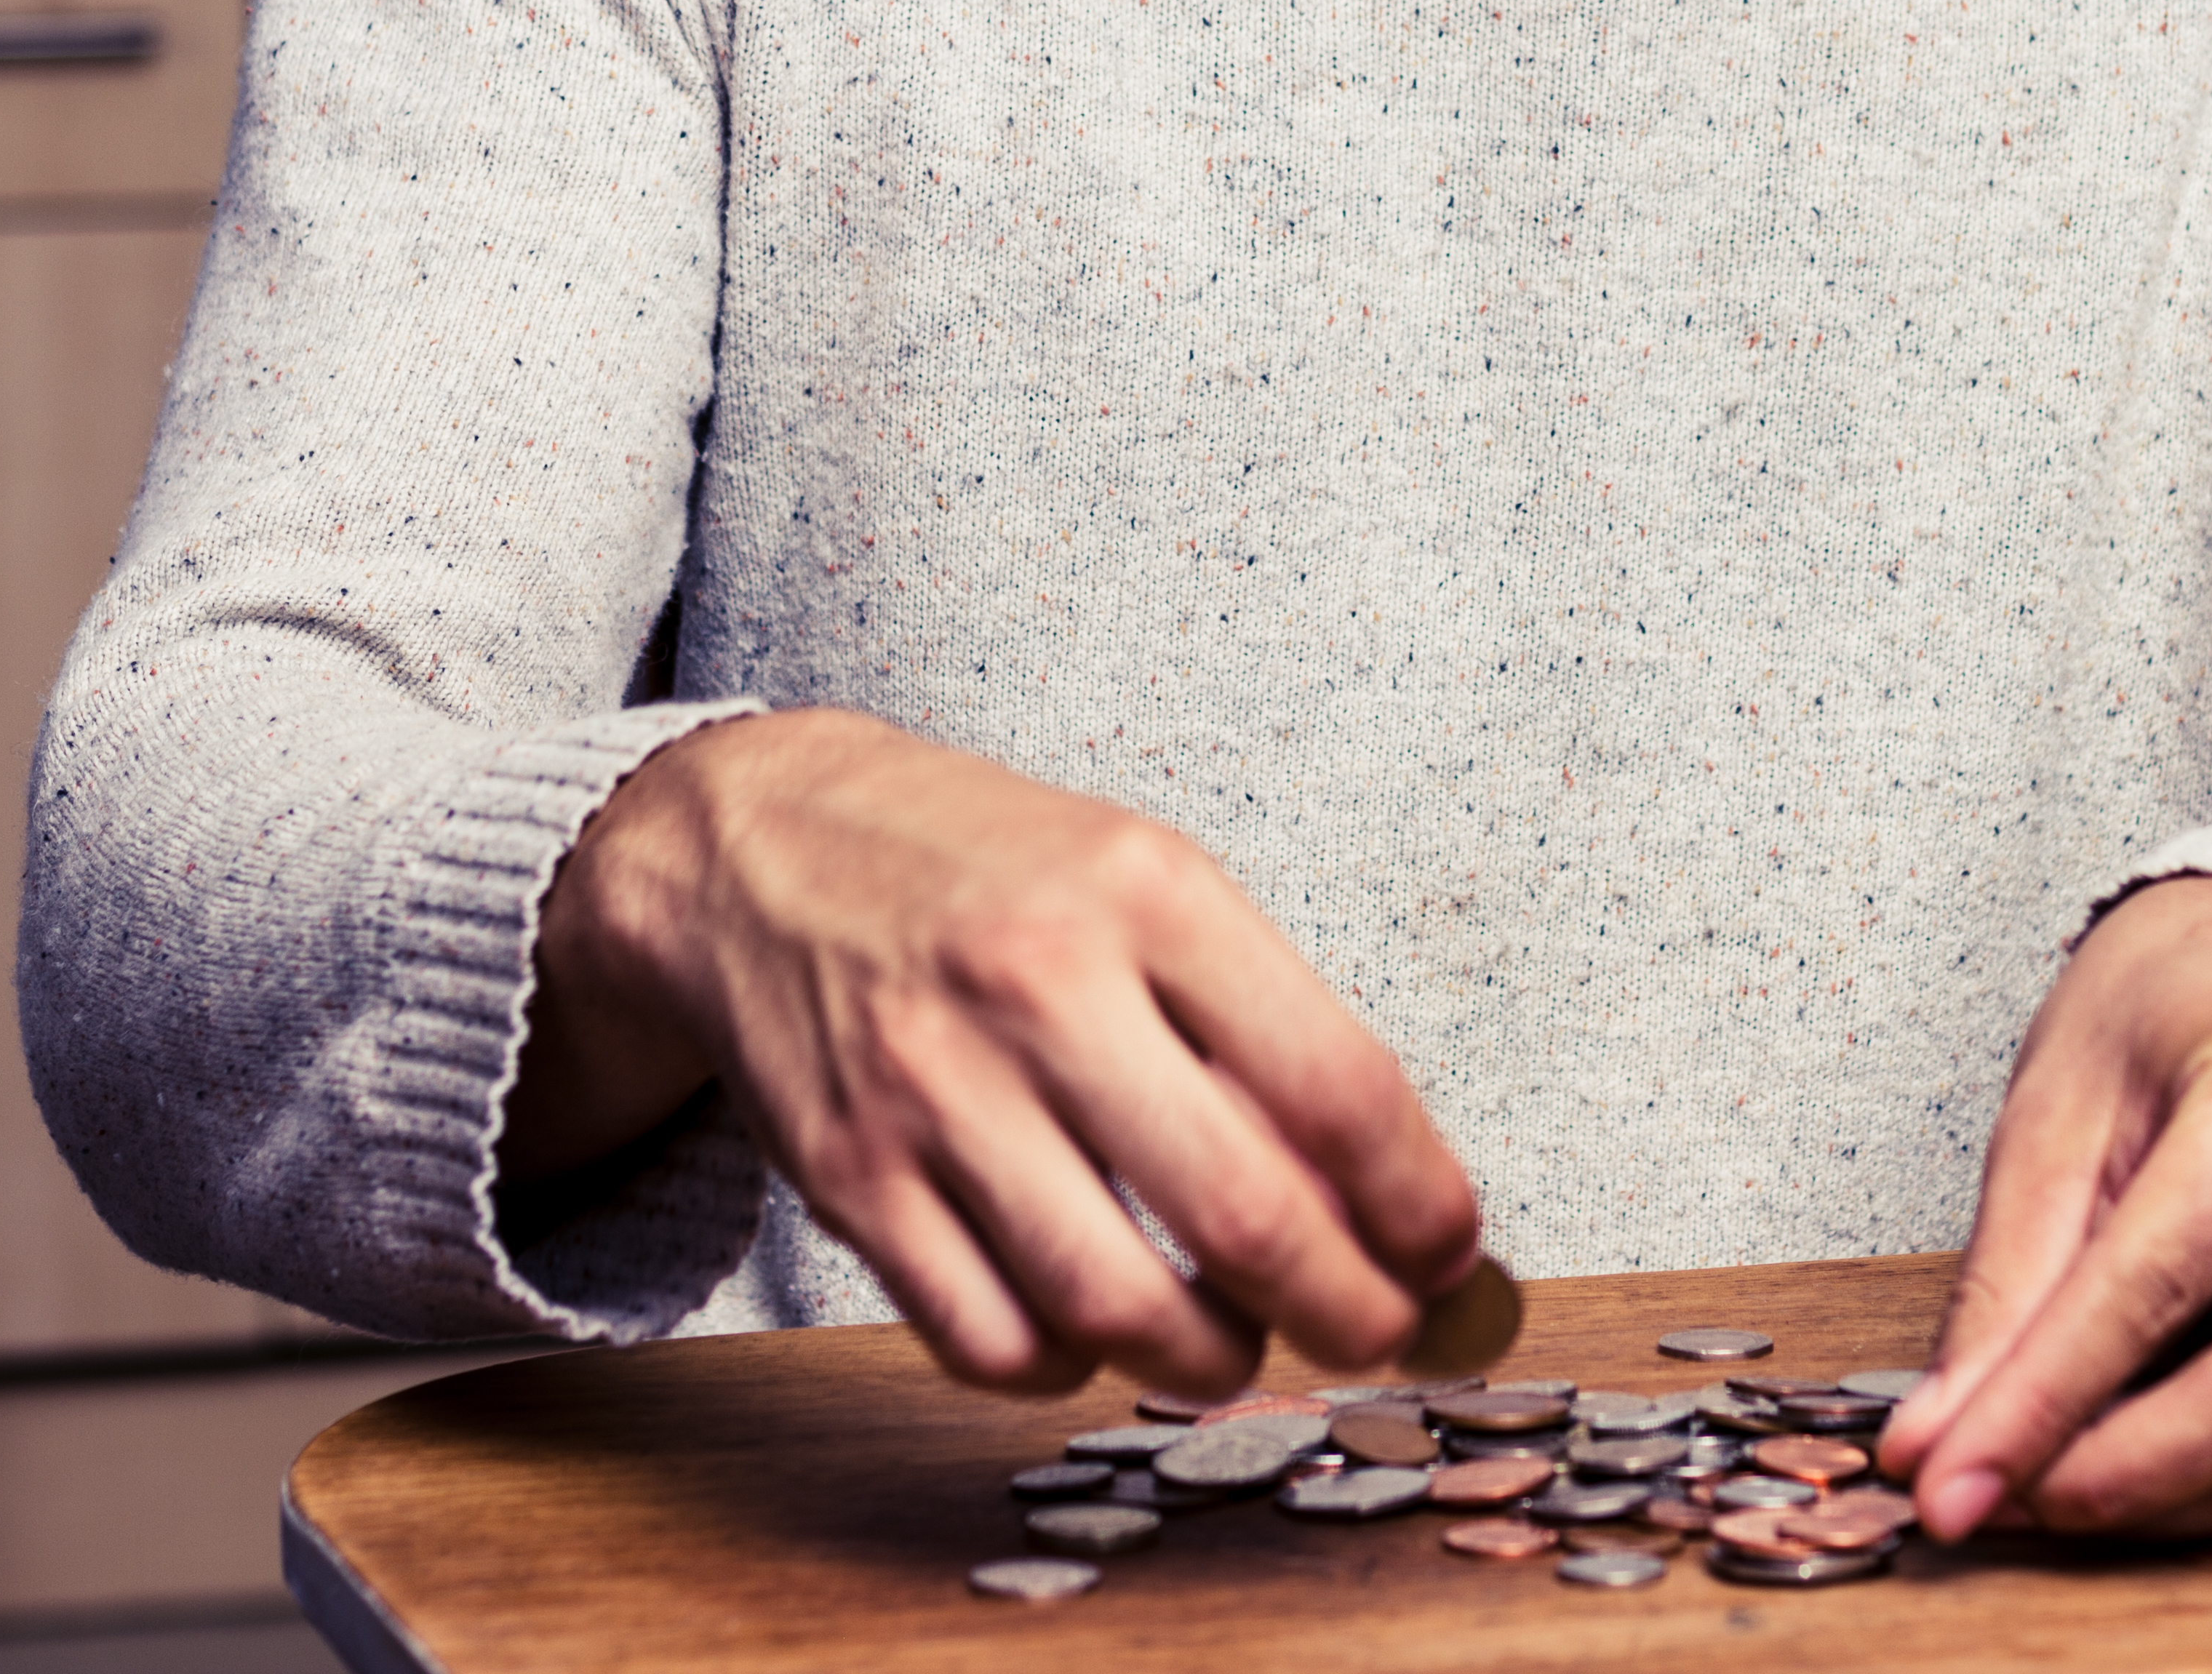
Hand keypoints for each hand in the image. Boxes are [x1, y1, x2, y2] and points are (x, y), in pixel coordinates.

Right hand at [502, 709, 1479, 1394]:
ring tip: (1238, 1344)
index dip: (1421, 1201)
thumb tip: (1389, 1202)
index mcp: (1148, 893)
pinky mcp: (848, 1176)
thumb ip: (1260, 1024)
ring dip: (1213, 1359)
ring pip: (1116, 1307)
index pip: (1339, 1085)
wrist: (759, 843)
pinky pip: (990, 1340)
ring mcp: (934, 1089)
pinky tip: (1092, 1330)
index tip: (1451, 1252)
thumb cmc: (992, 874)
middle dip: (1349, 1313)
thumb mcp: (1147, 883)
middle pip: (1244, 1214)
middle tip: (1380, 1336)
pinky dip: (1067, 1367)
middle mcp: (1042, 986)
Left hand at [1873, 873, 2211, 1538]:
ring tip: (2037, 1494)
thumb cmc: (2167, 1004)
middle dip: (2112, 1477)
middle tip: (1990, 1503)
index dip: (2045, 1403)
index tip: (1945, 1480)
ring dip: (2158, 1501)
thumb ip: (2006, 1283)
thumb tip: (1940, 1437)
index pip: (2161, 1283)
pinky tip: (2120, 1470)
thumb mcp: (2057, 1106)